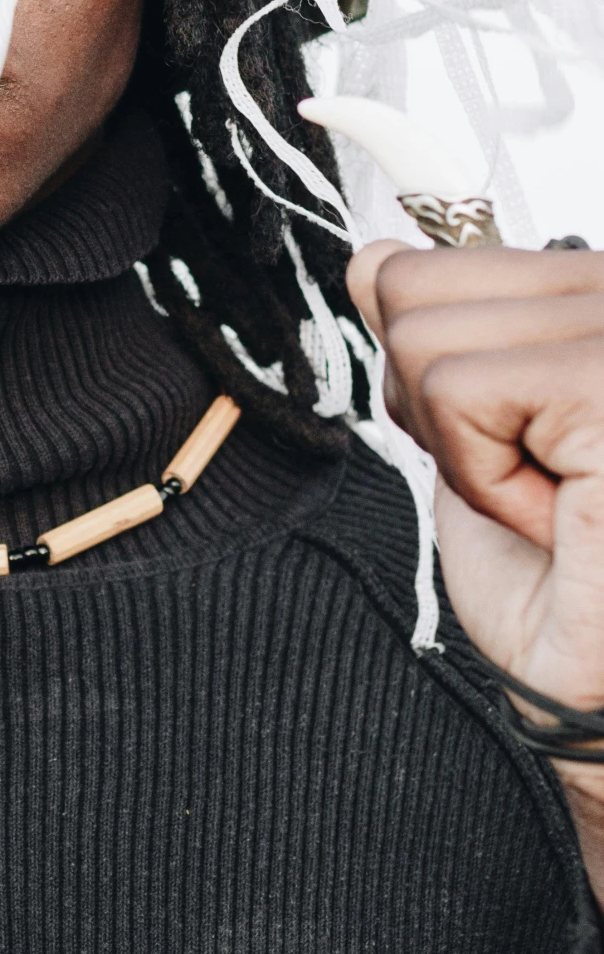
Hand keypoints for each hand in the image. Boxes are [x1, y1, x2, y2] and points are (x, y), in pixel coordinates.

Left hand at [347, 241, 603, 832]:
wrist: (598, 696)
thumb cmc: (562, 582)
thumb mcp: (470, 434)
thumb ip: (432, 335)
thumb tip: (372, 258)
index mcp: (591, 294)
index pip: (428, 262)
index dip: (430, 374)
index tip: (508, 445)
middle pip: (410, 288)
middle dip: (435, 409)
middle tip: (528, 481)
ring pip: (419, 337)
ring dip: (462, 448)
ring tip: (548, 499)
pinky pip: (455, 390)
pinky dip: (480, 472)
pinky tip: (554, 513)